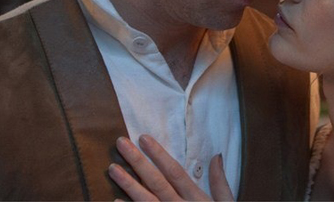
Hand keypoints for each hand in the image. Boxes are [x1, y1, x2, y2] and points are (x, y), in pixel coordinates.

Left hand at [109, 135, 234, 200]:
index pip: (174, 172)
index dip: (159, 154)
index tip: (143, 138)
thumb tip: (216, 155)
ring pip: (146, 201)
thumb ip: (221, 182)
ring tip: (112, 168)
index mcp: (196, 199)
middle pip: (156, 182)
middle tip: (121, 143)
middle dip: (138, 162)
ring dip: (128, 185)